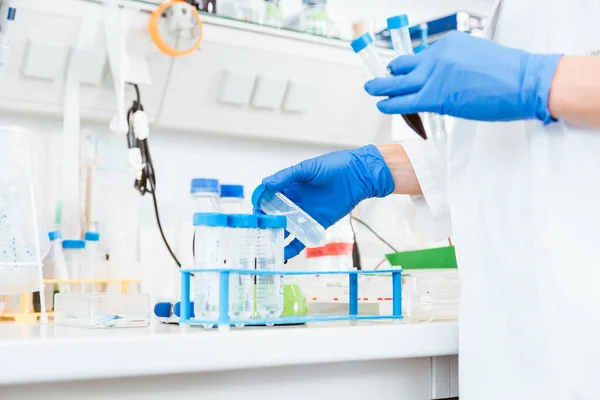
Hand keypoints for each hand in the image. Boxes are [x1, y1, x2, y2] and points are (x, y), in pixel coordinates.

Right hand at [261, 144, 394, 258]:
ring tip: (267, 243)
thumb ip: (286, 176)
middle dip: (266, 221)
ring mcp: (305, 214)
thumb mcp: (307, 169)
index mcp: (290, 186)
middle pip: (274, 214)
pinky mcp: (317, 224)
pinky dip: (292, 247)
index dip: (260, 203)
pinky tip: (283, 254)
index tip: (256, 210)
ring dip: (276, 235)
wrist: (357, 176)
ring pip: (286, 227)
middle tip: (260, 227)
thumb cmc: (334, 167)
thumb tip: (266, 184)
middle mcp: (295, 201)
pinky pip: (302, 238)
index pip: (269, 196)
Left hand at [364, 32, 561, 123]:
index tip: (403, 72)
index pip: (421, 57)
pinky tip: (382, 104)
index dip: (410, 68)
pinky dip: (389, 103)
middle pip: (403, 64)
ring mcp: (434, 75)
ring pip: (397, 82)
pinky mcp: (434, 96)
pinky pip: (404, 100)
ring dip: (381, 86)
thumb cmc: (510, 75)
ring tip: (371, 88)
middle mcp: (437, 56)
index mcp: (449, 43)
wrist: (525, 82)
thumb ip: (457, 66)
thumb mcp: (478, 58)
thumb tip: (448, 80)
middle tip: (381, 77)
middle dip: (391, 73)